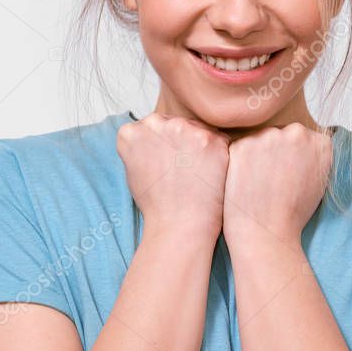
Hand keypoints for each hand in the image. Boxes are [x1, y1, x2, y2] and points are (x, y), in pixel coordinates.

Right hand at [116, 113, 229, 245]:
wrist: (179, 226)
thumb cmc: (157, 206)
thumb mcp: (133, 172)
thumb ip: (142, 147)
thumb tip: (155, 138)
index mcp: (131, 132)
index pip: (153, 128)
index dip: (163, 146)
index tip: (167, 163)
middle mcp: (155, 124)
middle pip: (175, 124)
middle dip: (182, 142)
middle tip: (184, 170)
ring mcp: (184, 129)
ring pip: (197, 129)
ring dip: (200, 146)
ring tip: (197, 174)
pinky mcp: (211, 139)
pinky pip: (219, 140)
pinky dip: (218, 154)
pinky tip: (212, 174)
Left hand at [222, 123, 333, 248]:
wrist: (267, 234)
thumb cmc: (292, 213)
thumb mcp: (319, 181)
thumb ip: (314, 156)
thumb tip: (306, 143)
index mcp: (320, 142)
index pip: (303, 138)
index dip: (293, 157)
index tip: (290, 173)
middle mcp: (297, 133)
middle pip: (281, 134)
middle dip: (274, 151)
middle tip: (272, 179)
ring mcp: (268, 137)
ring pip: (260, 138)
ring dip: (256, 154)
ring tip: (258, 182)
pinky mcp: (242, 145)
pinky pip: (240, 147)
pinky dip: (239, 162)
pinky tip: (244, 181)